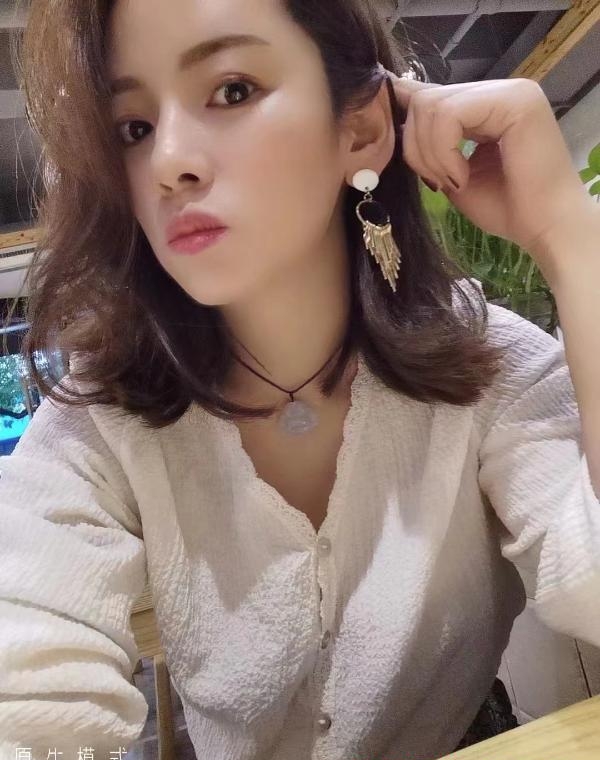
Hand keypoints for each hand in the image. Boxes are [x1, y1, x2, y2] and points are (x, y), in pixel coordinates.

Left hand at [385, 72, 596, 276]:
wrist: (544, 228)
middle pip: (425, 100)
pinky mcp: (514, 100)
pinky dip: (445, 153)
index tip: (404, 156)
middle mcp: (497, 91)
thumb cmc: (506, 209)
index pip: (430, 96)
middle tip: (436, 183)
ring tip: (453, 182)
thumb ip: (429, 146)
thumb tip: (394, 120)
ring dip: (430, 154)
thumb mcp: (451, 174)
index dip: (406, 122)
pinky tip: (462, 177)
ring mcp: (509, 91)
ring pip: (432, 106)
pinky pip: (450, 115)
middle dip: (416, 148)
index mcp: (485, 106)